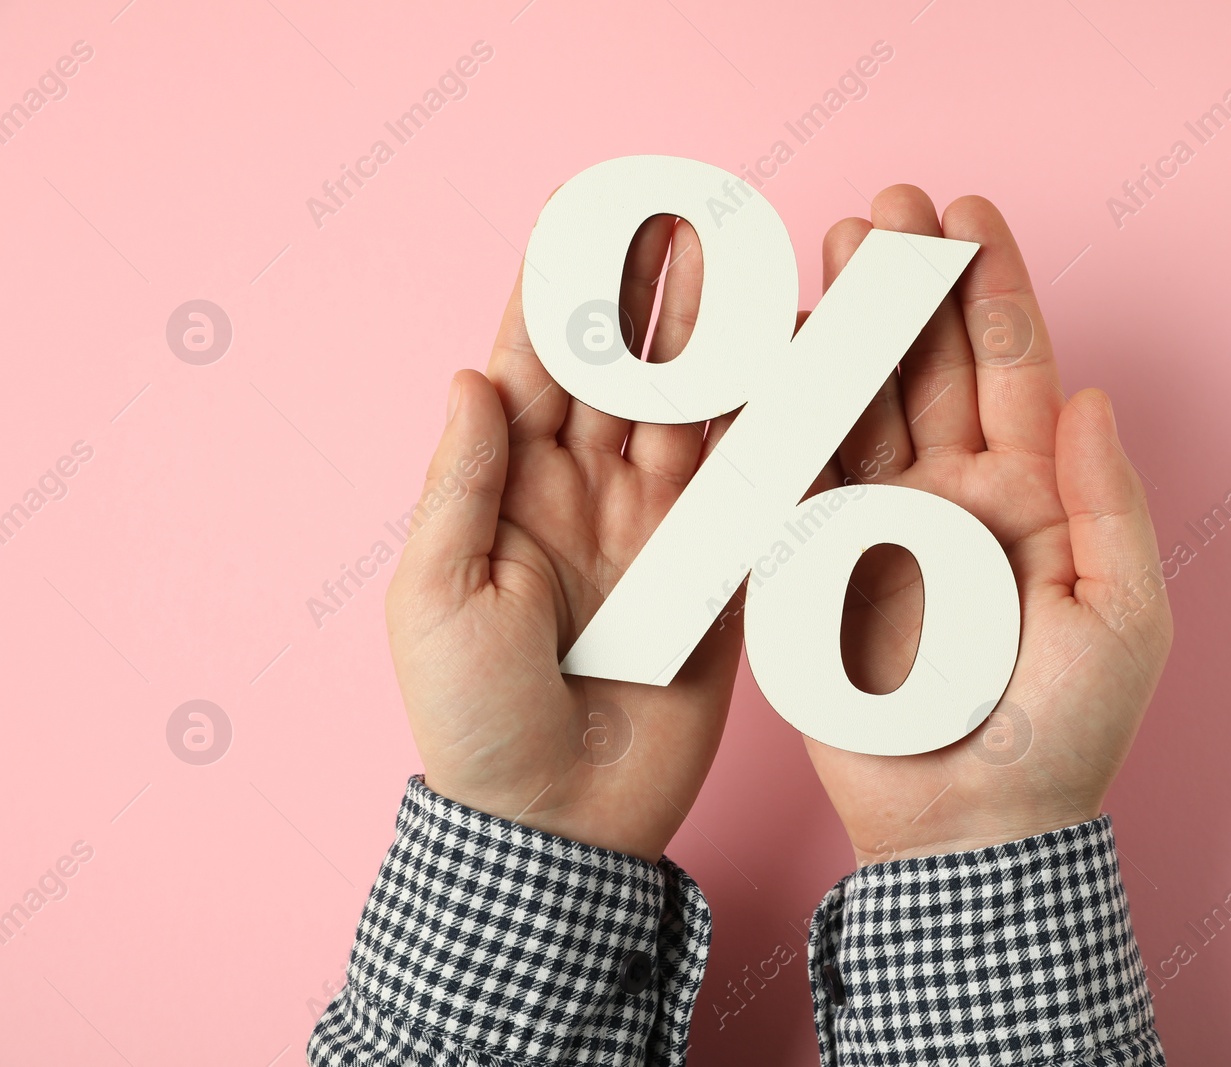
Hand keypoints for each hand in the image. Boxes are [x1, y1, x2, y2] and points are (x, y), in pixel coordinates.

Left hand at [385, 215, 742, 861]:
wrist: (559, 819)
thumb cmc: (473, 717)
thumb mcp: (436, 596)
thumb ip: (462, 484)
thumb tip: (470, 377)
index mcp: (511, 491)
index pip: (534, 367)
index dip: (556, 293)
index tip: (580, 218)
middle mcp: (587, 493)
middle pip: (622, 371)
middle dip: (647, 295)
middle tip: (679, 218)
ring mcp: (657, 527)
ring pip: (690, 412)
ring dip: (710, 341)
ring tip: (734, 267)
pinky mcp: (715, 569)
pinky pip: (743, 485)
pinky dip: (764, 427)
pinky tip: (781, 368)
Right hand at [803, 186, 1172, 864]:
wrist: (969, 827)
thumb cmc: (1064, 732)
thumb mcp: (1122, 615)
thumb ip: (1108, 503)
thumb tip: (1093, 394)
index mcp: (1028, 496)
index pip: (1011, 369)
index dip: (993, 288)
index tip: (970, 211)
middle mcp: (951, 495)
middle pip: (925, 365)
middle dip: (908, 283)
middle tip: (885, 208)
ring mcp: (879, 524)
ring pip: (857, 400)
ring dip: (845, 324)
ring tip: (834, 248)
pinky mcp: (817, 561)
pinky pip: (799, 470)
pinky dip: (787, 406)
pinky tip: (780, 344)